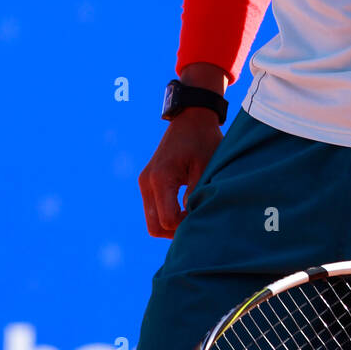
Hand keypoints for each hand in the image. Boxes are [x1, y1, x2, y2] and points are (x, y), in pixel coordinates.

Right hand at [138, 107, 222, 237]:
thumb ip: (196, 195)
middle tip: (197, 221)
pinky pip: (153, 209)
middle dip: (175, 231)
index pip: (167, 220)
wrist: (191, 117)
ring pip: (152, 220)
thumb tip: (193, 221)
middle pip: (154, 227)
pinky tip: (185, 207)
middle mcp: (147, 182)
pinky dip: (166, 214)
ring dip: (170, 224)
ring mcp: (145, 182)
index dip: (185, 226)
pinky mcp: (147, 181)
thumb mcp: (205, 167)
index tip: (202, 215)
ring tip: (192, 214)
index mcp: (161, 178)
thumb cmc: (203, 140)